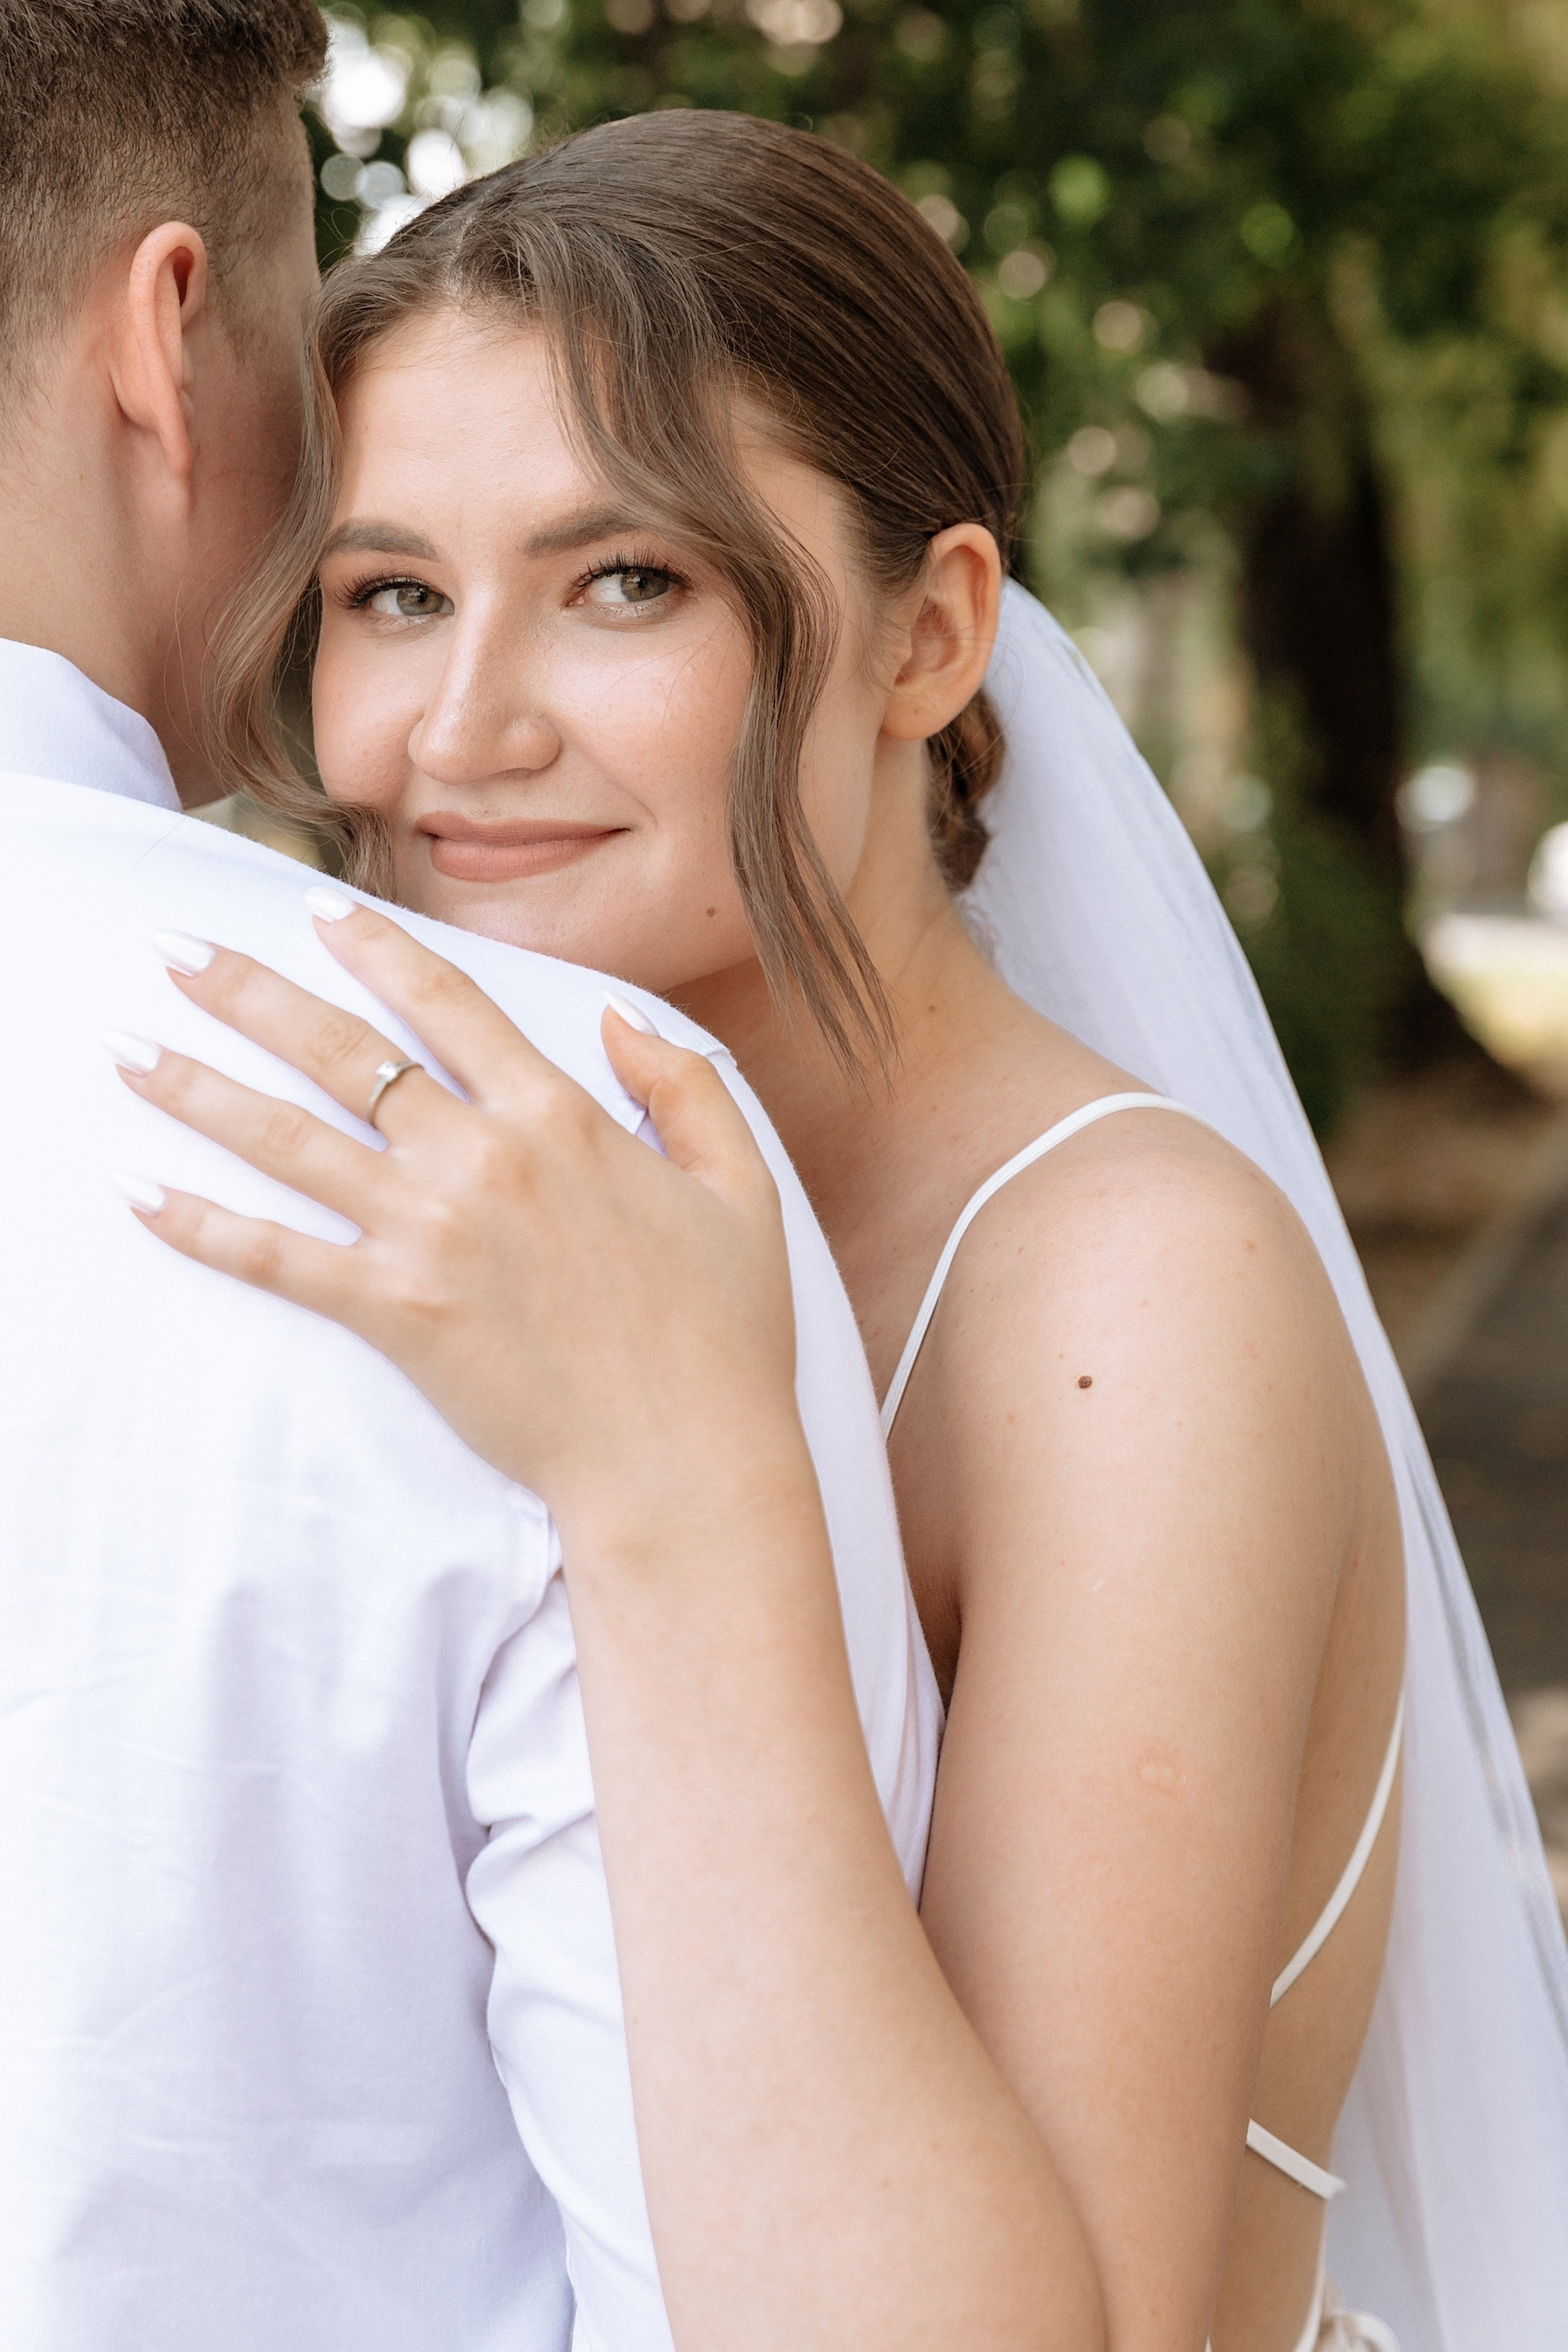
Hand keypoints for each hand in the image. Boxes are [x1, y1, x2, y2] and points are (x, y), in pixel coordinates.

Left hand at [110, 894, 806, 1554]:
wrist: (684, 1461)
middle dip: (247, 992)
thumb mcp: (740, 1188)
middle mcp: (482, 1157)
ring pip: (289, 1139)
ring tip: (125, 1051)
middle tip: (172, 951)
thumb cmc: (724, 1334)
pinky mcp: (395, 1313)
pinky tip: (138, 1196)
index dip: (374, 947)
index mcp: (561, 1117)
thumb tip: (617, 1018)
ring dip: (197, 1089)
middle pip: (342, 1051)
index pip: (447, 1002)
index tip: (314, 909)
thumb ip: (686, 1085)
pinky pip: (278, 1258)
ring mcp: (430, 1234)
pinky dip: (203, 1227)